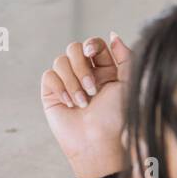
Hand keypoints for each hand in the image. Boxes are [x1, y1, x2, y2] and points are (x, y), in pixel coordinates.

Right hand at [41, 34, 131, 175]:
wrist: (98, 142)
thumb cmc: (116, 117)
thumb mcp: (128, 83)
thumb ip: (125, 57)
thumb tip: (113, 35)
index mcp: (104, 69)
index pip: (93, 44)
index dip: (91, 44)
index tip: (92, 52)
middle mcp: (84, 74)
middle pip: (74, 48)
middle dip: (82, 67)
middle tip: (92, 89)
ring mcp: (66, 83)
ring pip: (60, 61)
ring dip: (72, 81)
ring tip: (82, 102)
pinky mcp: (51, 94)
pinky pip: (49, 76)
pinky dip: (60, 88)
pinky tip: (69, 103)